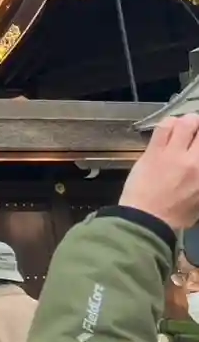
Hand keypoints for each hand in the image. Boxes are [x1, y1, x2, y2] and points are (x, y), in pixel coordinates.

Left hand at [120, 115, 198, 230]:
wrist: (147, 219)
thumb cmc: (177, 215)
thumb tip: (197, 164)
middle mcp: (196, 161)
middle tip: (198, 132)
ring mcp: (174, 154)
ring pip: (186, 123)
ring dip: (189, 121)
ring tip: (188, 125)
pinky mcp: (154, 151)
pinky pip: (164, 128)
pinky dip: (170, 123)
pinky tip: (171, 127)